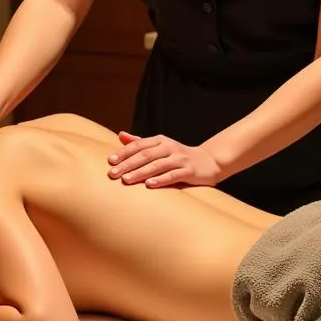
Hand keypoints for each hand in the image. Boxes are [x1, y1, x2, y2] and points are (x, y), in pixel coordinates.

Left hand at [107, 132, 222, 188]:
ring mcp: (180, 158)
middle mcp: (170, 147)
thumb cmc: (178, 156)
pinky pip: (173, 175)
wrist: (209, 162)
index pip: (139, 145)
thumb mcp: (160, 147)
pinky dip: (160, 179)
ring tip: (126, 180)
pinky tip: (149, 185)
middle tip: (112, 174)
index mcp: (160, 141)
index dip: (124, 152)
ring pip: (157, 165)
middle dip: (127, 164)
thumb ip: (140, 143)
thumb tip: (120, 135)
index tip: (110, 161)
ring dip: (140, 172)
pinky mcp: (189, 170)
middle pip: (145, 155)